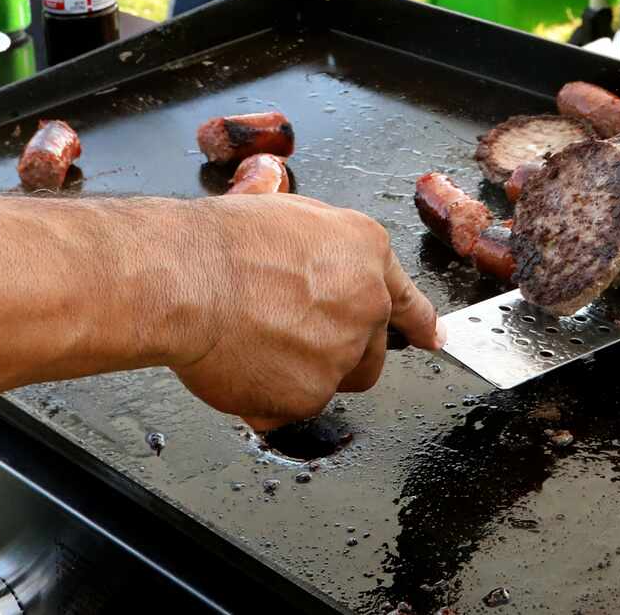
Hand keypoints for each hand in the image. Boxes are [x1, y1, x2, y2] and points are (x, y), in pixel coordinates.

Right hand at [164, 198, 438, 430]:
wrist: (188, 279)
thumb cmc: (222, 241)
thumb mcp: (285, 211)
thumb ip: (318, 241)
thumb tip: (311, 247)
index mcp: (365, 253)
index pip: (407, 299)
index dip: (419, 322)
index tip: (431, 337)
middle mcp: (365, 305)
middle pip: (370, 351)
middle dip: (339, 353)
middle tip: (290, 337)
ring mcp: (341, 355)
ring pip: (331, 382)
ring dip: (303, 374)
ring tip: (257, 345)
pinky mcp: (309, 396)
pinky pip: (291, 408)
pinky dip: (267, 398)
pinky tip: (240, 365)